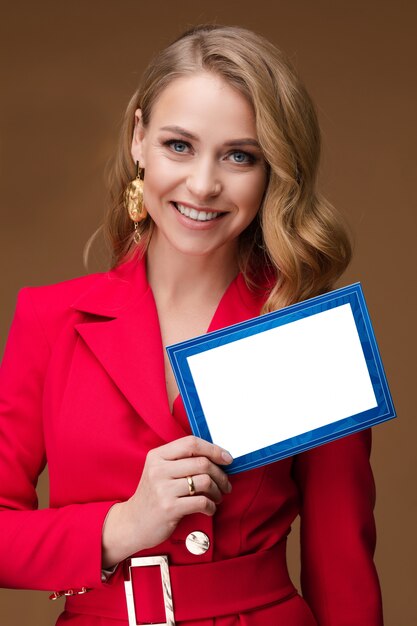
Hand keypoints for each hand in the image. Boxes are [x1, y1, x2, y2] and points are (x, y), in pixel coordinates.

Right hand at [102, 436, 232, 567]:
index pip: (191, 443)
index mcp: (157, 456)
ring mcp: (162, 489)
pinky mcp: (169, 508)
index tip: (227, 458)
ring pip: (204, 481)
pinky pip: (201, 502)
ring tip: (218, 497)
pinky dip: (211, 506)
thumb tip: (218, 456)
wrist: (133, 523)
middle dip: (220, 474)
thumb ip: (182, 461)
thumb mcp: (160, 471)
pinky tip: (209, 508)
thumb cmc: (154, 495)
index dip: (213, 449)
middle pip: (202, 462)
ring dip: (218, 490)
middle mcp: (158, 470)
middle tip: (225, 484)